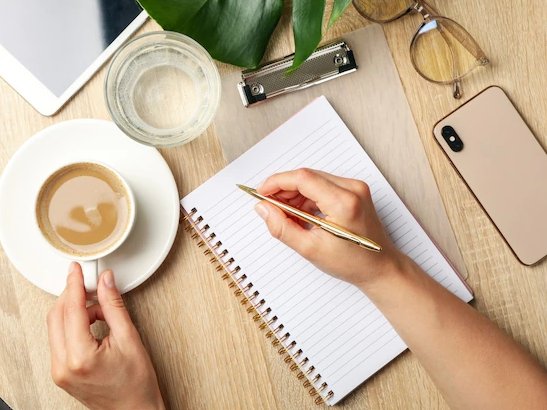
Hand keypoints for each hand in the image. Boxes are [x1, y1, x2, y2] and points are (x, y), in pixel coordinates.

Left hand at [47, 263, 163, 409]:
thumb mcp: (129, 338)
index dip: (75, 285)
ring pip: (56, 326)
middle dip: (74, 296)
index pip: (71, 310)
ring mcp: (59, 370)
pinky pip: (60, 338)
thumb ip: (114, 306)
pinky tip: (94, 323)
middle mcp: (63, 365)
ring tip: (101, 310)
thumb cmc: (136, 383)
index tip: (77, 270)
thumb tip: (106, 282)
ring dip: (75, 310)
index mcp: (80, 357)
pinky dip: (74, 324)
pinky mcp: (61, 372)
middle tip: (93, 285)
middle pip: (57, 315)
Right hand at [255, 168, 408, 286]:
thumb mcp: (311, 249)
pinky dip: (307, 197)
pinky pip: (323, 186)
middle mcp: (352, 189)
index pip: (302, 178)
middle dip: (284, 189)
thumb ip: (282, 227)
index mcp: (344, 202)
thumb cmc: (352, 262)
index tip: (261, 192)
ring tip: (284, 215)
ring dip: (295, 194)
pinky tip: (299, 213)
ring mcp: (355, 188)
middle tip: (268, 206)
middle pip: (307, 177)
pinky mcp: (354, 192)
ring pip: (314, 180)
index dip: (277, 182)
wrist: (381, 268)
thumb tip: (263, 209)